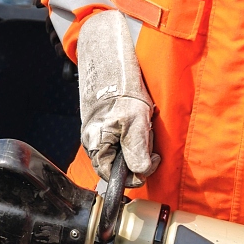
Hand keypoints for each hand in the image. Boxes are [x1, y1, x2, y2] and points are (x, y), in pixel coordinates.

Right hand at [77, 10, 159, 185]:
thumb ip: (138, 153)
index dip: (135, 174)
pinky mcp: (100, 127)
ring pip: (119, 153)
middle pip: (116, 165)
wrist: (110, 66)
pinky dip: (130, 135)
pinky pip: (117, 140)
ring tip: (141, 127)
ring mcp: (94, 135)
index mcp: (97, 146)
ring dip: (134, 145)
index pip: (113, 176)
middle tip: (147, 138)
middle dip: (135, 157)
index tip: (152, 160)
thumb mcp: (136, 124)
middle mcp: (91, 144)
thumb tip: (141, 175)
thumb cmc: (122, 92)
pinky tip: (136, 122)